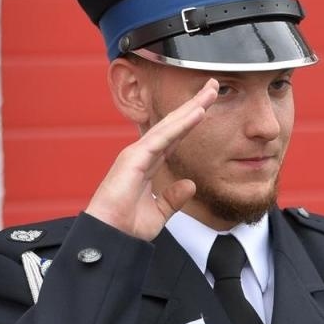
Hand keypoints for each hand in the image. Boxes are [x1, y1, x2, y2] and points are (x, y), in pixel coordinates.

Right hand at [85, 79, 216, 240]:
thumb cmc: (126, 227)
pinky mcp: (134, 158)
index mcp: (147, 165)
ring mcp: (136, 154)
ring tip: (210, 92)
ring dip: (191, 107)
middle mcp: (142, 154)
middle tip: (213, 86)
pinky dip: (180, 125)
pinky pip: (162, 138)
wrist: (110, 238)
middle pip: (174, 124)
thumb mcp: (158, 213)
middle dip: (194, 104)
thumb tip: (190, 185)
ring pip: (169, 126)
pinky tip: (197, 113)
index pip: (175, 137)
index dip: (191, 121)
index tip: (207, 106)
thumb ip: (173, 198)